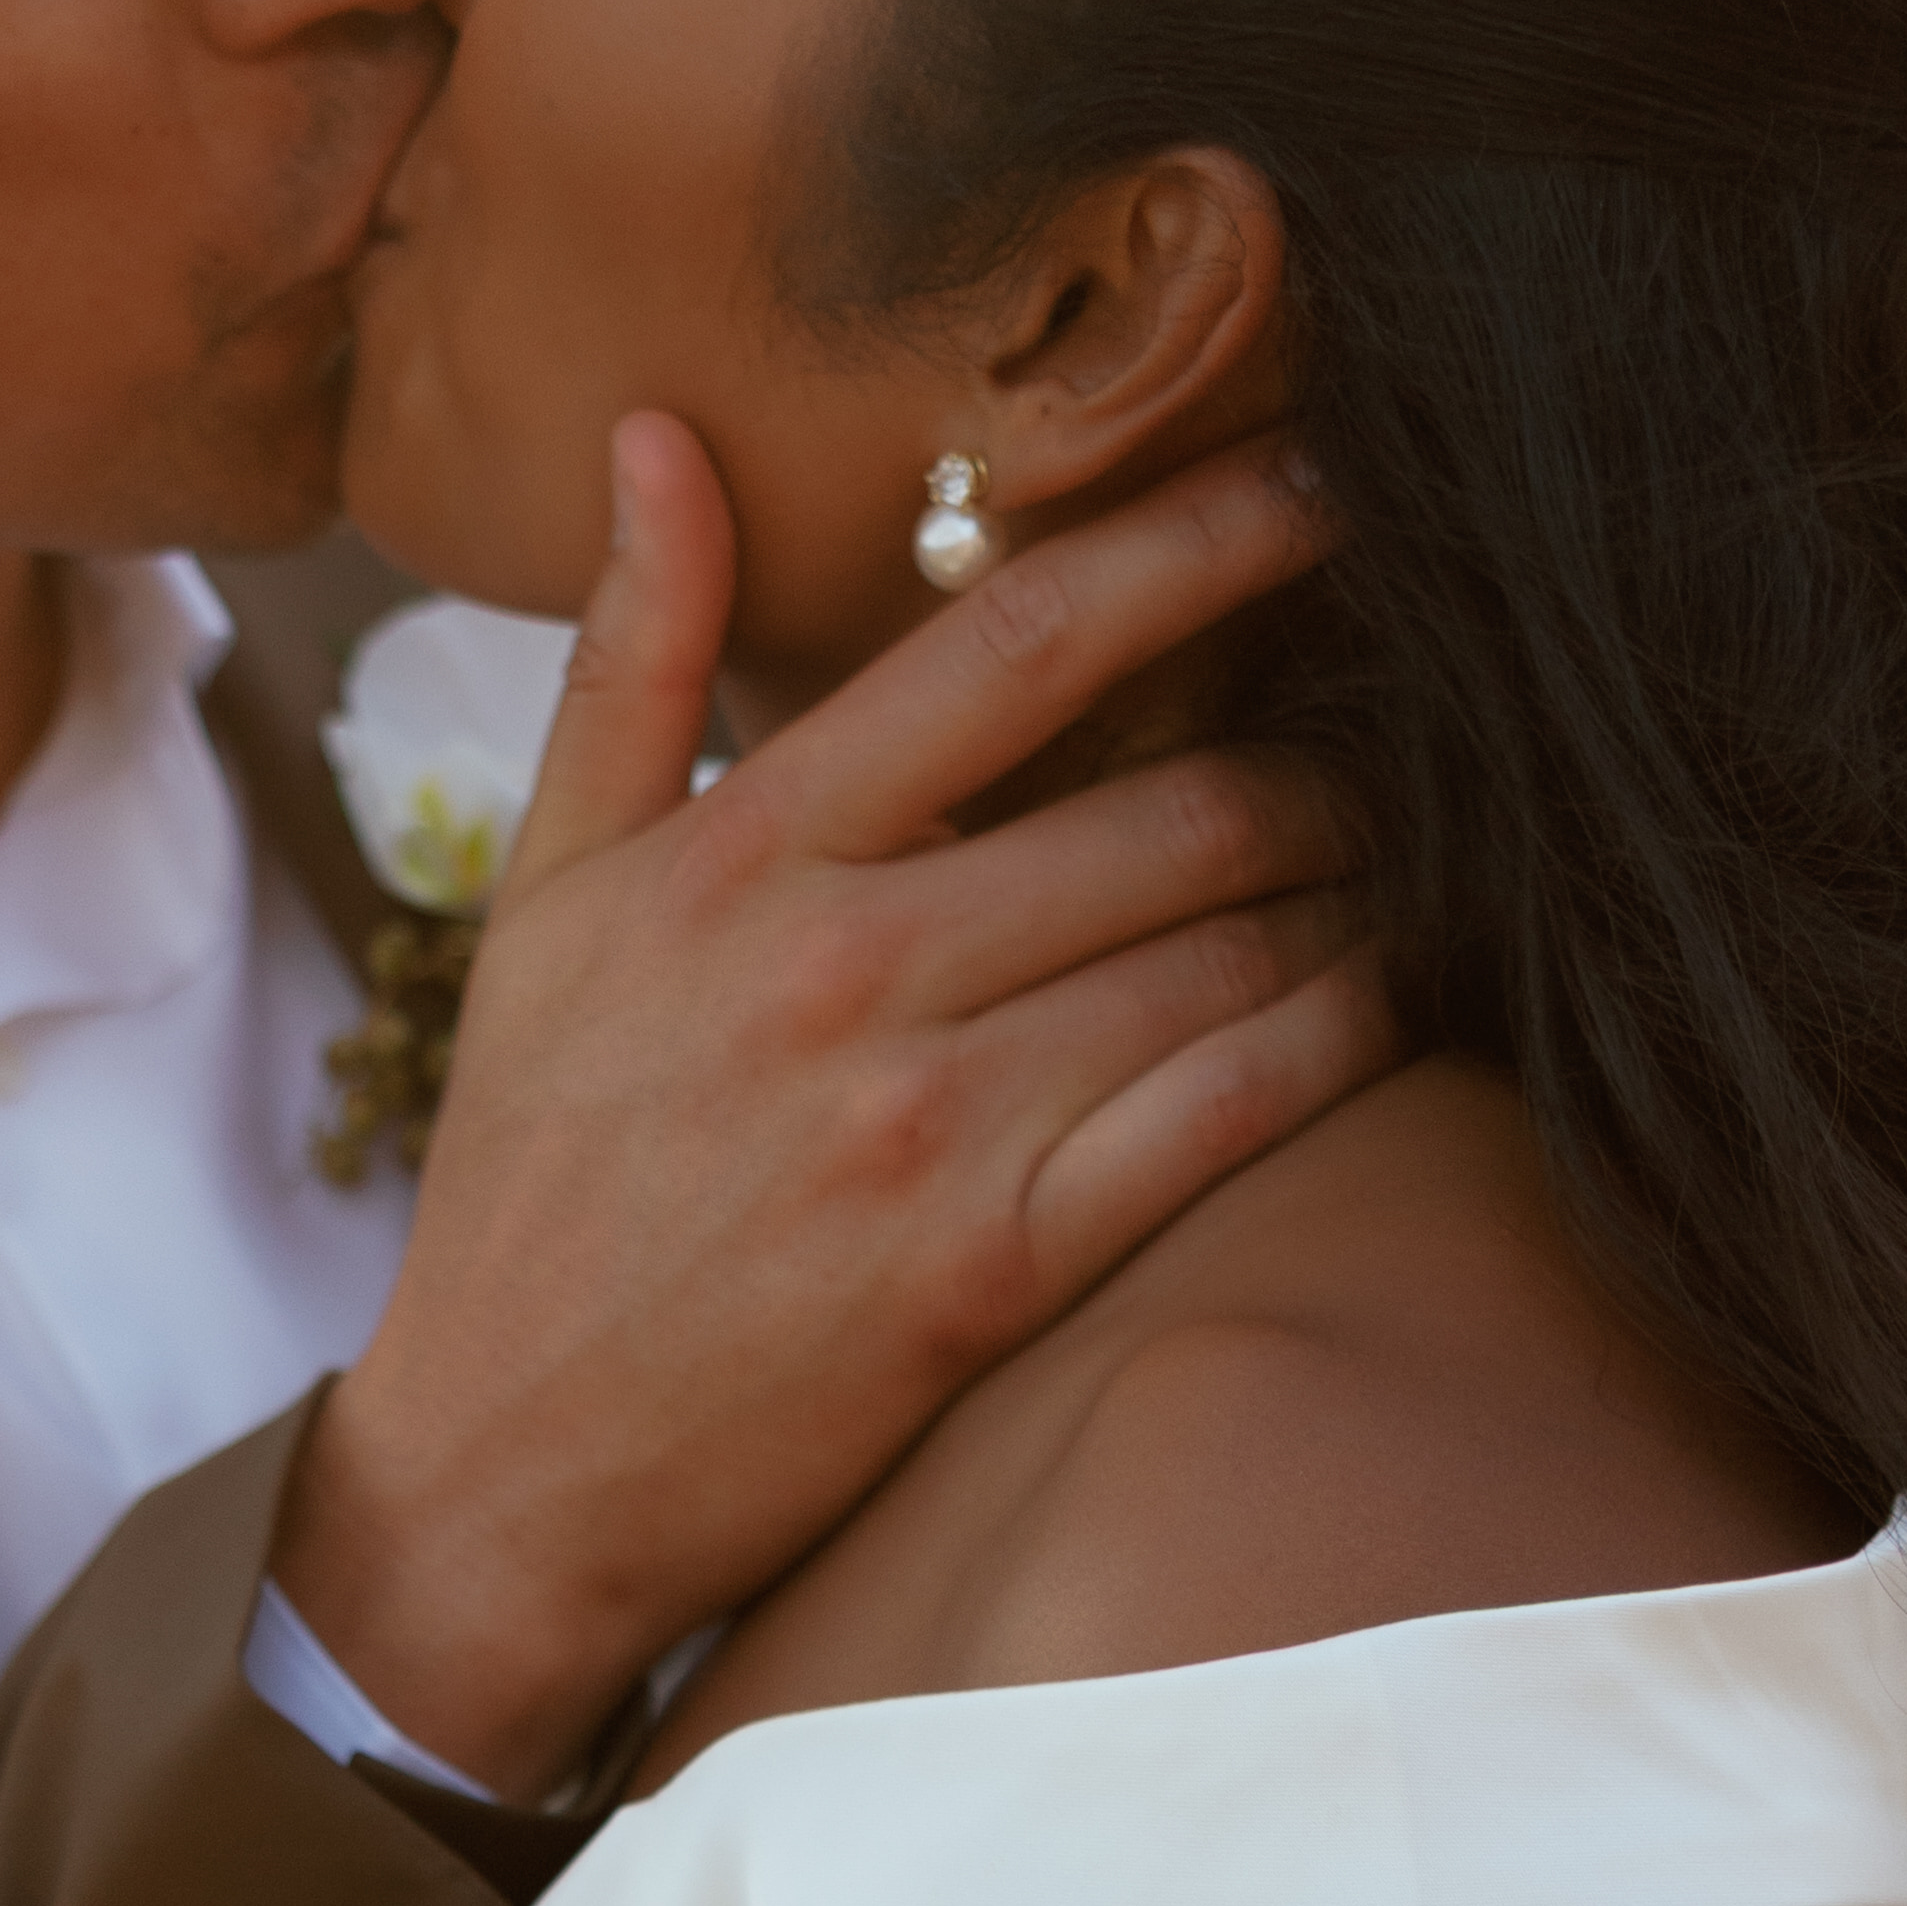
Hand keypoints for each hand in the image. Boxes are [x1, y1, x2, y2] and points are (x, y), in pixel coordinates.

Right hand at [273, 412, 1393, 1801]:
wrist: (502, 1473)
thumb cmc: (535, 1180)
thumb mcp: (545, 900)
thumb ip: (629, 662)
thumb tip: (660, 432)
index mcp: (751, 854)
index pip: (1022, 639)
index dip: (1199, 540)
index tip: (1312, 483)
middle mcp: (851, 970)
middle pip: (1174, 804)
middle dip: (1324, 757)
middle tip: (1404, 729)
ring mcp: (930, 1127)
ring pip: (1224, 951)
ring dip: (1345, 897)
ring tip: (1403, 862)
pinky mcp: (994, 1273)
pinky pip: (1226, 1115)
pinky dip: (1334, 1040)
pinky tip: (1384, 1000)